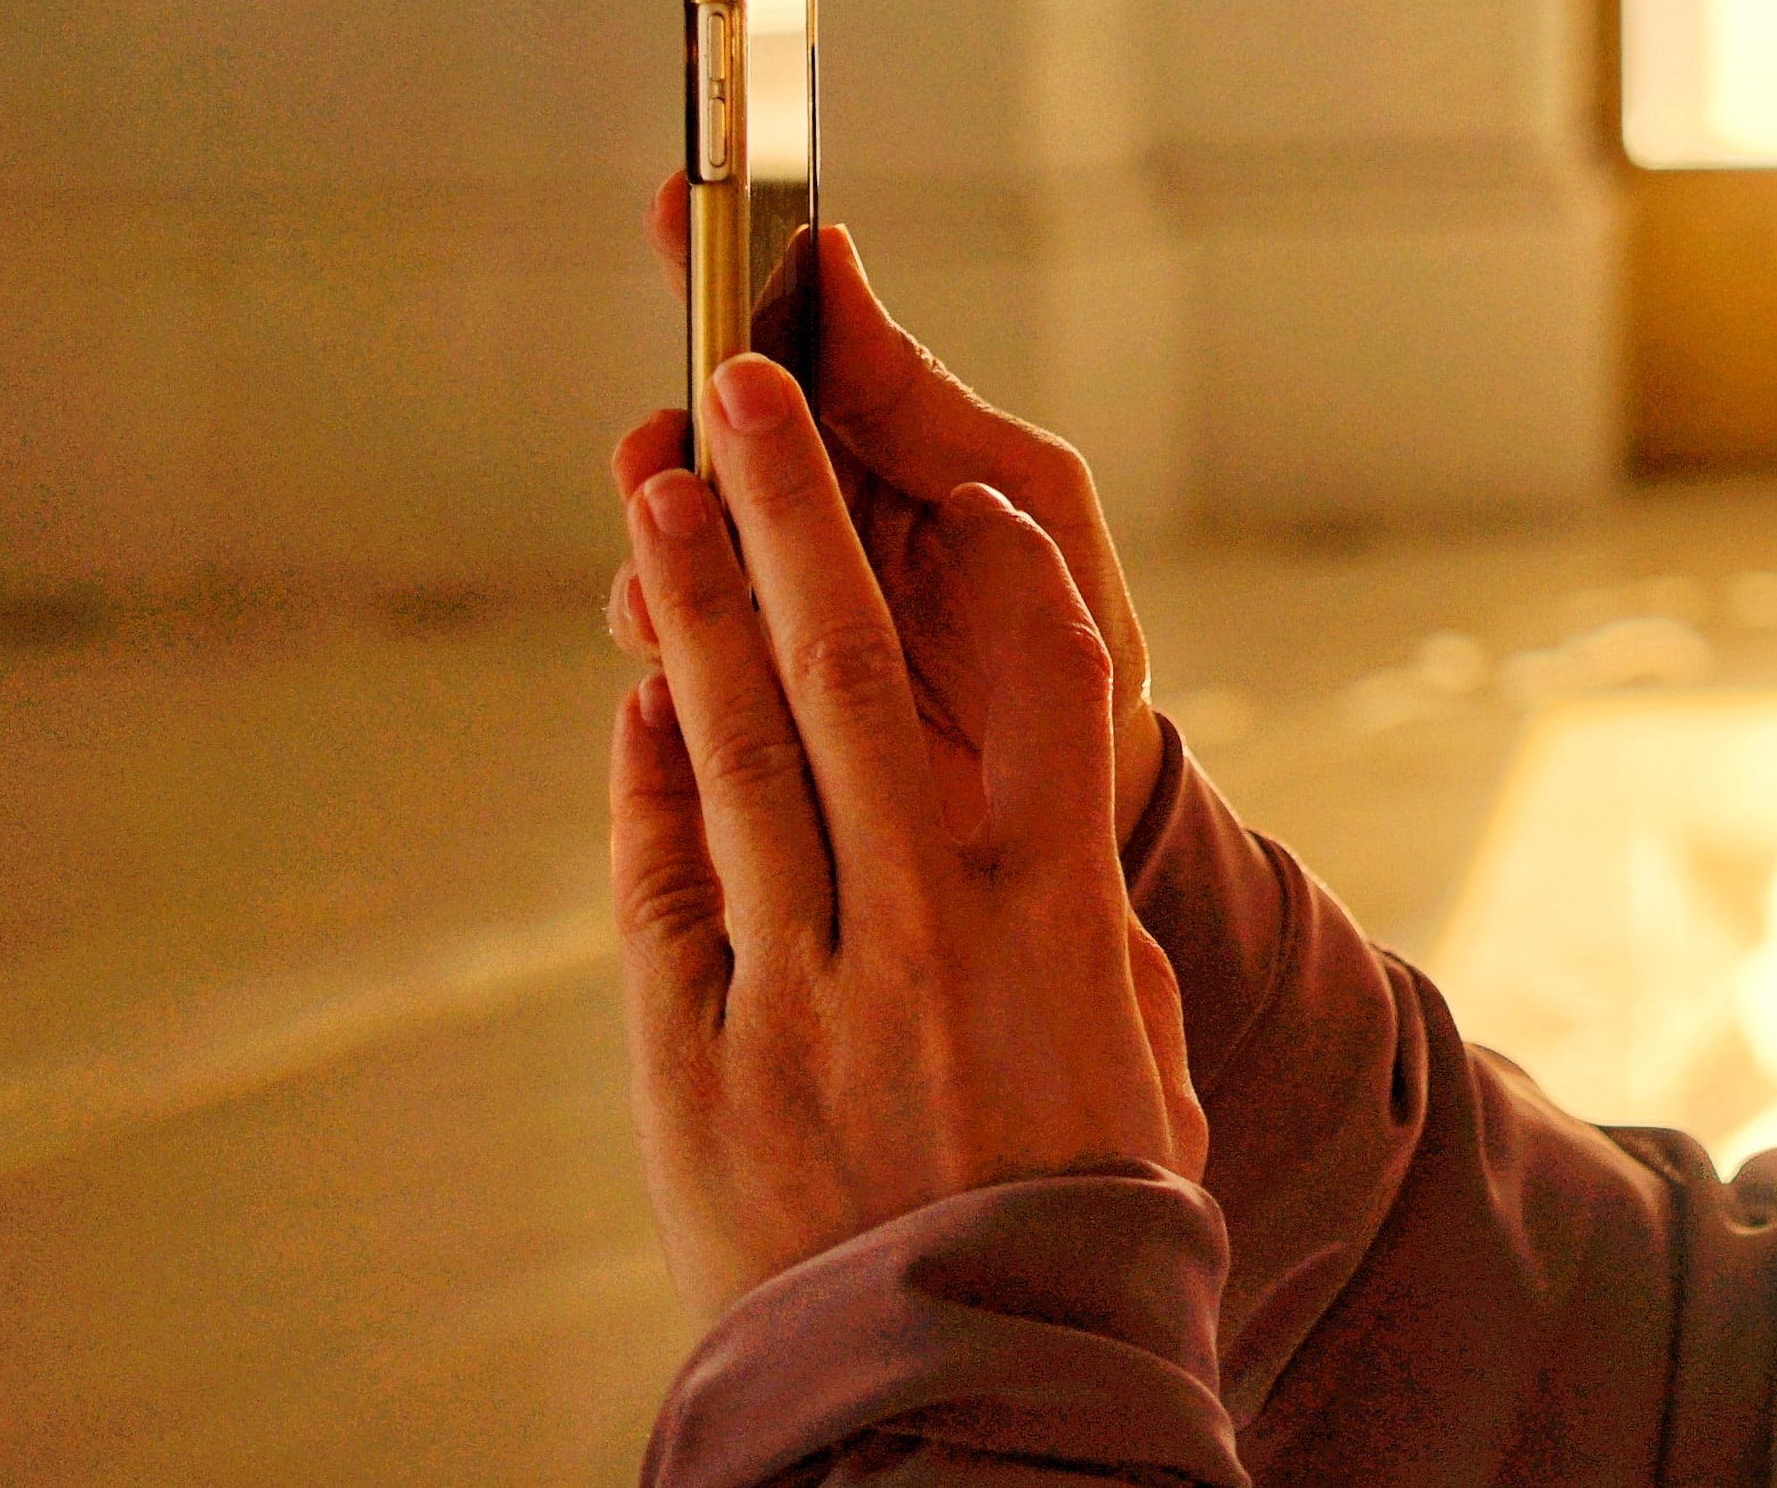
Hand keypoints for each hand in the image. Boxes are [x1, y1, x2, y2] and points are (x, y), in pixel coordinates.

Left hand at [612, 347, 1210, 1321]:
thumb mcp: (1137, 1077)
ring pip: (740, 750)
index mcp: (1058, 920)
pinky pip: (666, 885)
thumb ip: (1091, 955)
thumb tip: (1064, 883)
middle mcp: (926, 925)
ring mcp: (801, 987)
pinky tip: (639, 692)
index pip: (1042, 684)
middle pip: (854, 669)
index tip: (963, 484)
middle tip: (742, 389)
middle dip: (796, 512)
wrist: (974, 1406)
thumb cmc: (1080, 1241)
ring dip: (697, 604)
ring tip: (658, 485)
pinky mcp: (696, 1063)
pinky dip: (650, 778)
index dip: (998, 567)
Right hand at [618, 187, 1164, 847]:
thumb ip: (918, 398)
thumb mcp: (1019, 495)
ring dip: (660, 535)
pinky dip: (665, 635)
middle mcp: (800, 512)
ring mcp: (765, 599)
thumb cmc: (1062, 620)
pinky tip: (673, 633)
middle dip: (672, 429)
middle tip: (665, 433)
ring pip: (671, 545)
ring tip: (672, 537)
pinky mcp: (743, 693)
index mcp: (868, 444)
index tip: (685, 203)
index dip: (726, 274)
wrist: (1083, 783)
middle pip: (704, 442)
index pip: (782, 342)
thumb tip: (831, 263)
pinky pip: (678, 652)